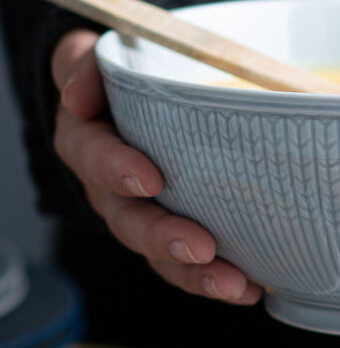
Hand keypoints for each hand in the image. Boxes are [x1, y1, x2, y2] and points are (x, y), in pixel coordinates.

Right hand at [51, 29, 261, 304]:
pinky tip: (253, 289)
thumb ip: (89, 67)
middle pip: (129, 220)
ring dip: (196, 273)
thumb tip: (79, 96)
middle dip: (164, 238)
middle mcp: (112, 188)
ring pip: (161, 253)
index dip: (117, 169)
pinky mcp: (176, 230)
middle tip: (200, 248)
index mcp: (90, 140)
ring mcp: (145, 214)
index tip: (149, 179)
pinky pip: (191, 262)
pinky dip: (217, 278)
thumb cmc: (122, 77)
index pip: (93, 155)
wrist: (129, 104)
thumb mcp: (98, 58)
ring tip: (233, 285)